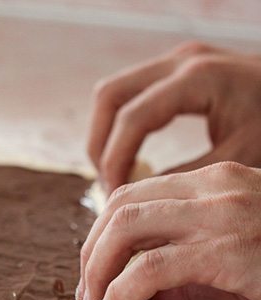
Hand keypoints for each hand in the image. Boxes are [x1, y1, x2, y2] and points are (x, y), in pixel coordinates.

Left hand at [78, 162, 260, 299]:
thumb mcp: (234, 253)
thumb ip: (183, 273)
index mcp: (212, 181)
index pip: (134, 196)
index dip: (102, 233)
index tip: (94, 269)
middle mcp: (212, 187)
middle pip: (121, 207)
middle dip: (92, 251)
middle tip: (87, 290)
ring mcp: (220, 214)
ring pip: (125, 229)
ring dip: (97, 270)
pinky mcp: (228, 251)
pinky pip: (152, 268)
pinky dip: (120, 293)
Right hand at [87, 41, 260, 193]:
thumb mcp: (239, 158)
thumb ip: (184, 177)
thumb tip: (138, 198)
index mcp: (198, 79)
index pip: (132, 117)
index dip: (115, 159)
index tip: (114, 193)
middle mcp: (180, 62)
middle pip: (109, 96)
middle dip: (100, 144)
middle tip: (107, 181)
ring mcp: (176, 62)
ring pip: (113, 93)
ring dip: (106, 133)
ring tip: (114, 171)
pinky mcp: (176, 70)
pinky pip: (130, 94)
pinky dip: (121, 124)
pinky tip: (131, 153)